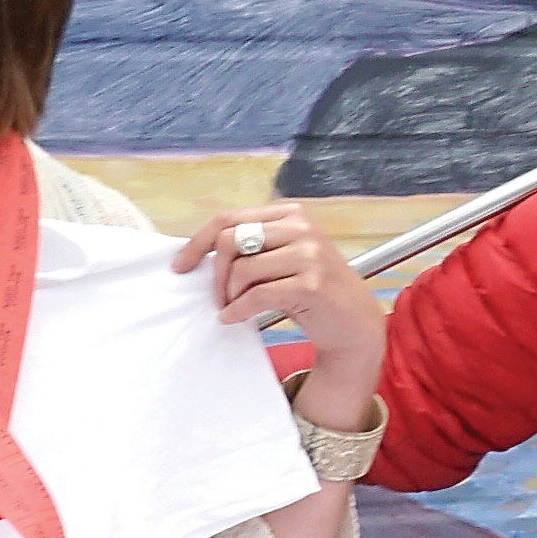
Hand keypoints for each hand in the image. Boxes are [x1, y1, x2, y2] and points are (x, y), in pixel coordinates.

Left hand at [174, 202, 384, 426]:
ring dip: (228, 295)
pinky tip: (233, 318)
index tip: (180, 265)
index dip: (198, 242)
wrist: (356, 323)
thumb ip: (254, 246)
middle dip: (215, 273)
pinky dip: (238, 310)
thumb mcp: (286, 257)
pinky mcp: (311, 284)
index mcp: (290, 213)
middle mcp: (301, 227)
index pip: (230, 218)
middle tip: (218, 297)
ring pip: (242, 269)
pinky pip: (257, 295)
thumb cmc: (314, 291)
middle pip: (230, 240)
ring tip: (231, 308)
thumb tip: (202, 253)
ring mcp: (309, 254)